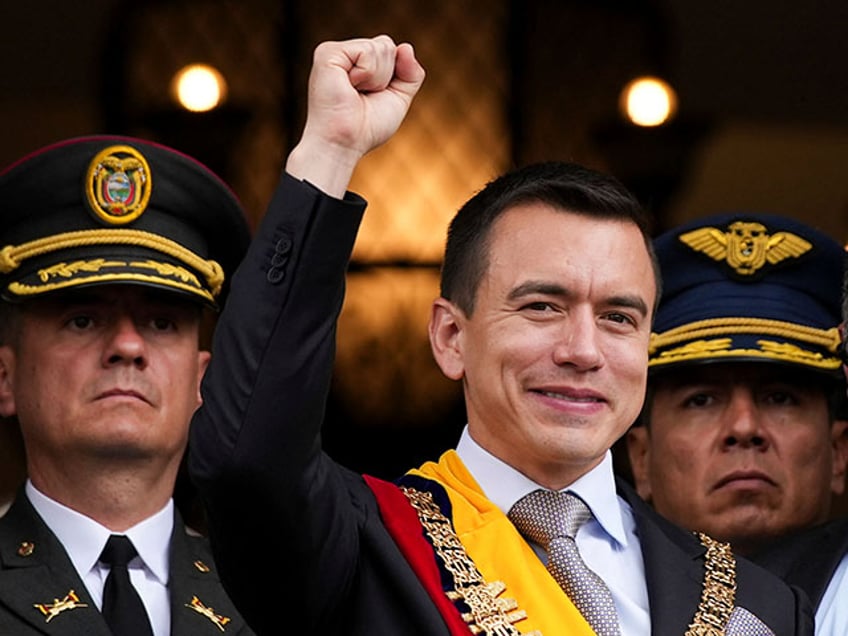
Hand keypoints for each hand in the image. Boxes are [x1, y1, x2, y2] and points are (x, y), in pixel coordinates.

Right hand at [286, 34, 425, 196]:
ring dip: (377, 78)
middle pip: (387, 45)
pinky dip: (367, 74)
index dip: (393, 76)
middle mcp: (344, 54)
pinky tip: (349, 86)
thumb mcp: (399, 99)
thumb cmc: (366, 128)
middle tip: (363, 97)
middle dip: (386, 76)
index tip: (373, 97)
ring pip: (381, 47)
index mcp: (357, 62)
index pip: (391, 49)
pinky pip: (367, 50)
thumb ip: (411, 74)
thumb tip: (406, 47)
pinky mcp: (328, 53)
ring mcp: (334, 51)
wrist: (343, 144)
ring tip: (355, 93)